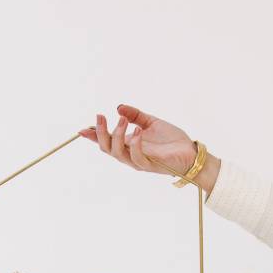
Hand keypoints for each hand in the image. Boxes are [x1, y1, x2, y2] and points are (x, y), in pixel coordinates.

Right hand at [79, 103, 220, 192]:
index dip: (93, 136)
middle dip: (100, 133)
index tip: (82, 129)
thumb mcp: (150, 122)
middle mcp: (129, 154)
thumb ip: (135, 115)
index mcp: (128, 144)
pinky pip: (136, 157)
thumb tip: (118, 107)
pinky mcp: (150, 165)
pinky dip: (134, 144)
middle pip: (106, 148)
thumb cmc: (171, 140)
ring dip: (117, 135)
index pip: (106, 141)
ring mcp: (138, 161)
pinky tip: (137, 130)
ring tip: (122, 120)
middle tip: (101, 116)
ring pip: (117, 153)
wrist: (190, 153)